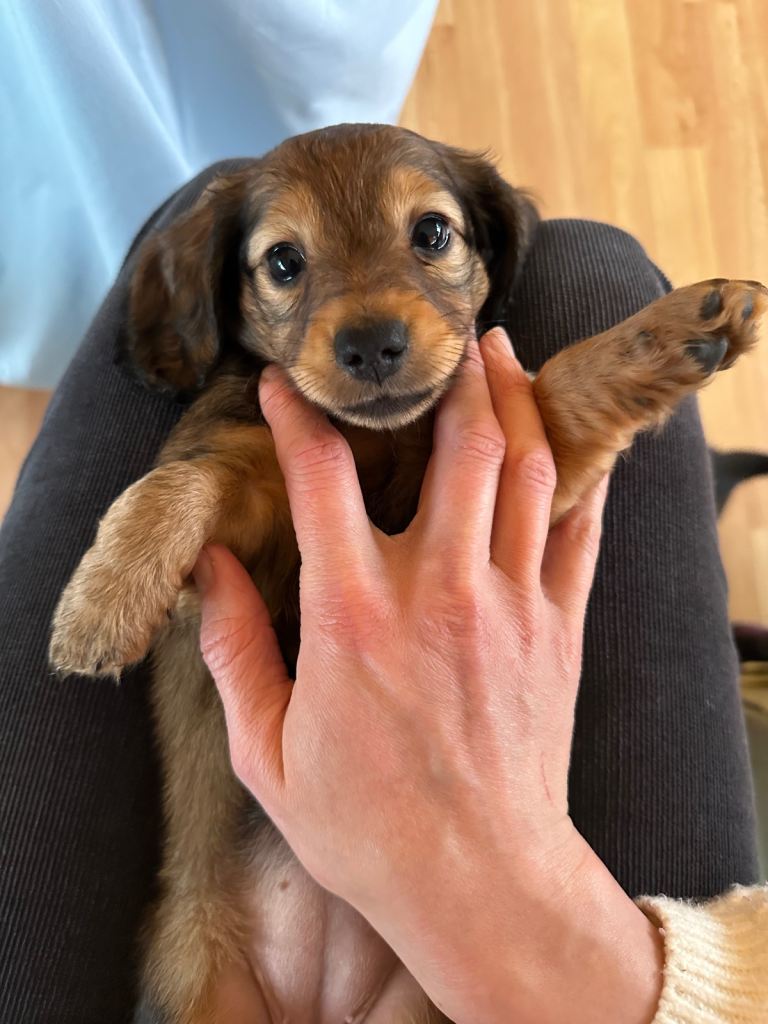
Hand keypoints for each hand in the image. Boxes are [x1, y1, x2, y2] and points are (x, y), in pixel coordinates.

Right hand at [194, 329, 662, 1023]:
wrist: (480, 880)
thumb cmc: (366, 824)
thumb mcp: (268, 748)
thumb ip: (233, 648)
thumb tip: (211, 569)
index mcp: (354, 616)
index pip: (320, 478)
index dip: (296, 416)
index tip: (282, 385)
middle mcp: (439, 591)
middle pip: (459, 444)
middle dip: (451, 374)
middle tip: (446, 336)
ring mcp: (511, 605)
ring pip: (528, 472)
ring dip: (515, 402)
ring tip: (504, 357)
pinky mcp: (558, 629)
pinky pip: (578, 533)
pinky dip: (574, 480)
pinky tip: (565, 449)